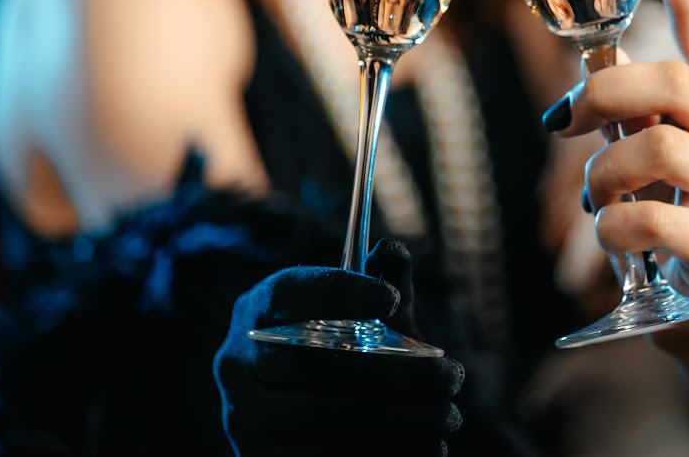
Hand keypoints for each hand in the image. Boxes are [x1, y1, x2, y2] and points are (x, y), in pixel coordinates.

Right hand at [213, 238, 464, 455]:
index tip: (393, 300)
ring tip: (447, 418)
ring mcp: (242, 417)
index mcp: (258, 312)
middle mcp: (236, 363)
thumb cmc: (340, 360)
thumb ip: (377, 285)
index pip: (289, 291)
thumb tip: (392, 251)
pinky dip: (379, 454)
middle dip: (390, 373)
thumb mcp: (359, 322)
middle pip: (309, 363)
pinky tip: (427, 448)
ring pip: (314, 416)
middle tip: (451, 378)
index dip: (339, 291)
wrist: (300, 432)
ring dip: (393, 419)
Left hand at [548, 0, 688, 342]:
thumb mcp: (655, 150)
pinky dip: (614, 225)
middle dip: (603, 95)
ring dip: (602, 173)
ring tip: (599, 197)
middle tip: (564, 123)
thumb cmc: (674, 212)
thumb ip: (637, 107)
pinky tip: (620, 236)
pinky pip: (648, 216)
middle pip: (673, 80)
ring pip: (657, 147)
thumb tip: (589, 68)